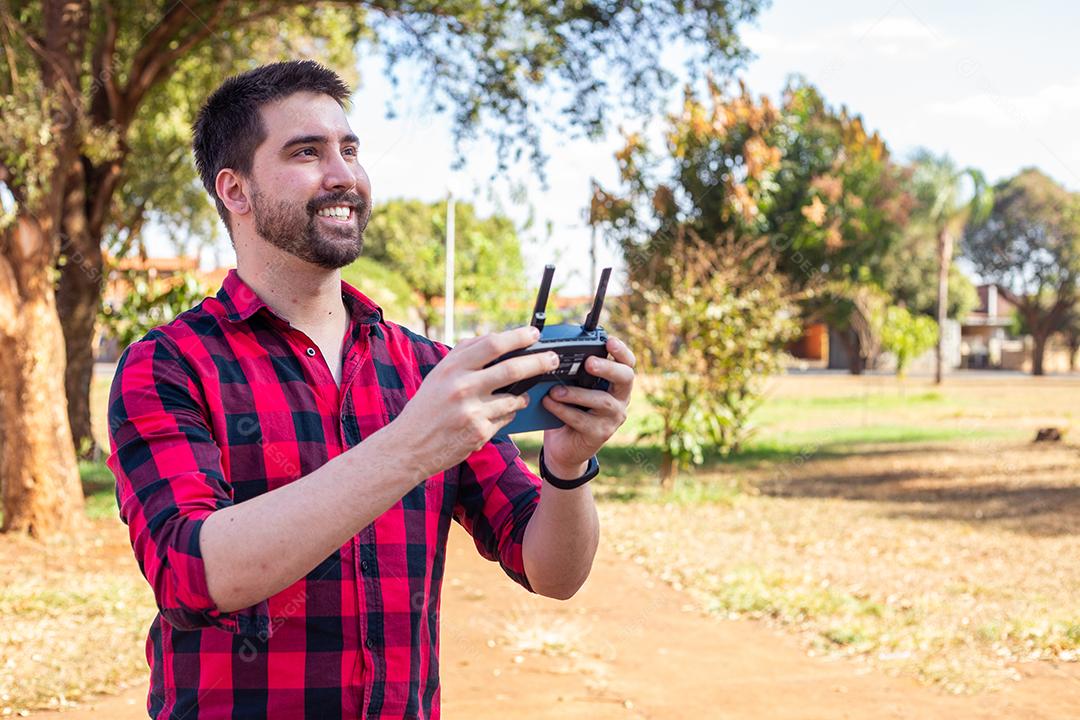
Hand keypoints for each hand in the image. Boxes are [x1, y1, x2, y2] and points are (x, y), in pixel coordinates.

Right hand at [393, 326, 557, 478]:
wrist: (408, 446)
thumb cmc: (426, 408)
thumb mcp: (438, 375)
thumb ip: (464, 356)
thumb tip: (495, 338)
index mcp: (452, 368)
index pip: (492, 344)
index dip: (518, 337)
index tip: (534, 333)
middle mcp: (462, 387)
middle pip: (513, 369)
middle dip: (539, 362)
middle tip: (553, 359)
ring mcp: (473, 412)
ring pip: (515, 398)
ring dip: (523, 396)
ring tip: (521, 395)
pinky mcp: (480, 433)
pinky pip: (507, 419)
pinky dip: (507, 415)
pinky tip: (496, 416)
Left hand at [540, 336, 635, 478]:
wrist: (564, 447)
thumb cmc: (570, 409)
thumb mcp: (574, 387)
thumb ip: (573, 373)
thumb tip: (555, 353)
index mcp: (616, 383)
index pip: (628, 363)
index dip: (621, 351)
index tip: (609, 341)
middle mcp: (621, 399)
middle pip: (625, 378)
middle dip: (608, 367)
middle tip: (589, 363)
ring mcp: (613, 418)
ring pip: (602, 401)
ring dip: (577, 393)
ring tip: (555, 390)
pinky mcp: (600, 434)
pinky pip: (582, 420)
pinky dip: (563, 410)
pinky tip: (548, 403)